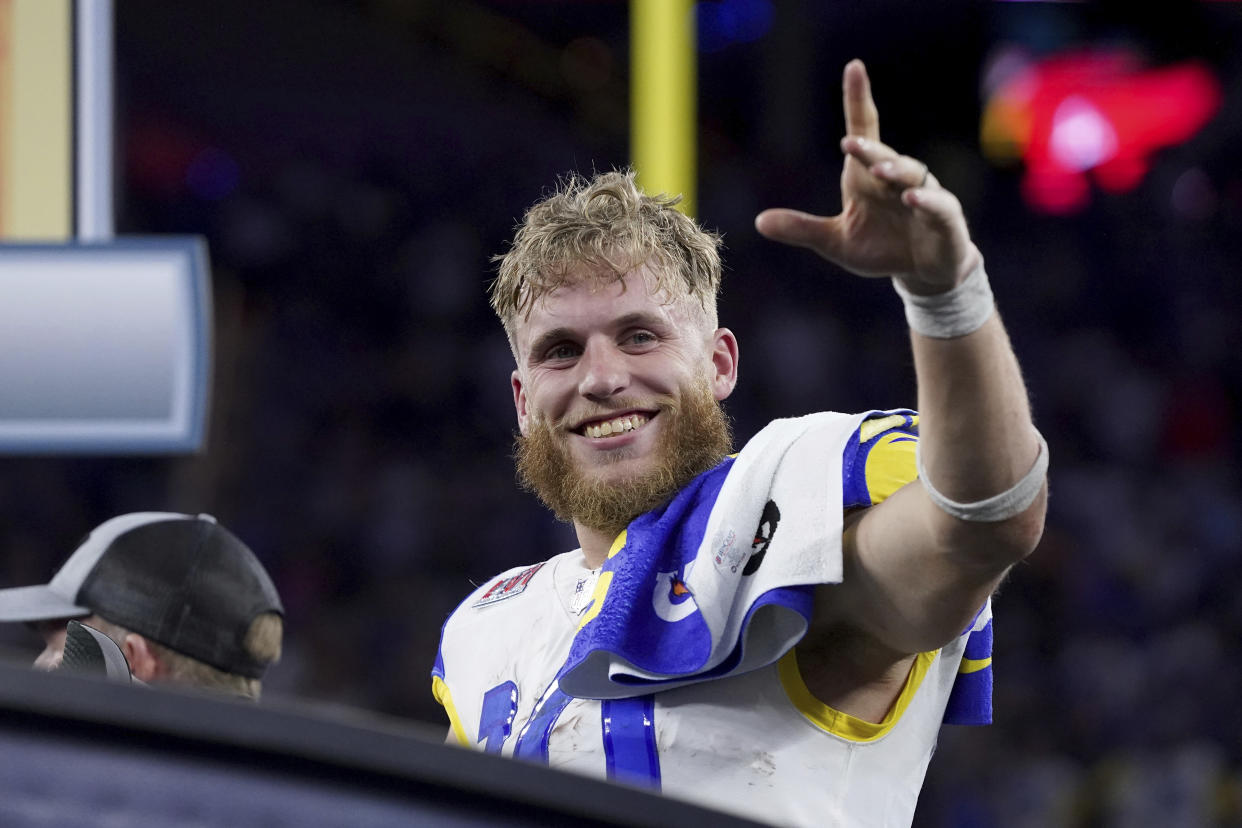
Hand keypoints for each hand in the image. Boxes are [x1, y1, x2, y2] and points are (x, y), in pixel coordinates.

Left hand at [755, 60, 978, 293]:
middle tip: (848, 143)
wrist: (922, 272)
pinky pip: (938, 204)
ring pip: (912, 174)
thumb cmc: (881, 248)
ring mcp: (924, 196)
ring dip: (895, 170)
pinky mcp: (945, 218)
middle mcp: (897, 180)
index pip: (864, 131)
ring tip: (878, 171)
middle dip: (868, 148)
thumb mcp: (835, 242)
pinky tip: (912, 198)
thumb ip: (802, 229)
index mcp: (868, 178)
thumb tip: (759, 221)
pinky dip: (926, 200)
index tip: (853, 67)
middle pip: (883, 155)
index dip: (858, 100)